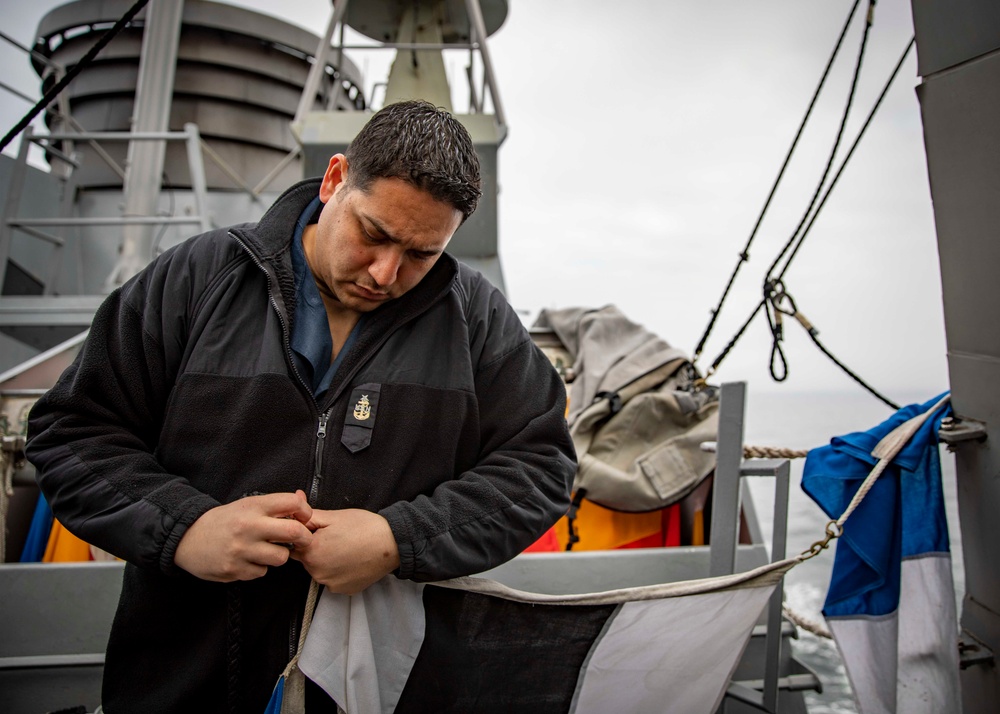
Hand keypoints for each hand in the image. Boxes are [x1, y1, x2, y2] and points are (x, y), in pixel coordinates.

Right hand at [174, 490, 312, 581]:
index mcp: (252, 506)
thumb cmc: (223, 521)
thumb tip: (302, 499)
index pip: (291, 503)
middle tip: (301, 540)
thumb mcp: (246, 505)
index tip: (303, 518)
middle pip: (294, 532)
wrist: (188, 538)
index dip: (304, 511)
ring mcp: (241, 550)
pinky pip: (262, 572)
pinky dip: (259, 568)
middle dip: (303, 537)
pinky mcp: (234, 569)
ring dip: (278, 555)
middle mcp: (248, 526)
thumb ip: (274, 505)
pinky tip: (248, 560)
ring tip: (266, 550)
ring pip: (281, 557)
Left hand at [290, 508, 399, 594]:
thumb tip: (292, 503)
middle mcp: (317, 572)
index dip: (308, 534)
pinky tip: (351, 560)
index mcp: (311, 551)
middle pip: (306, 558)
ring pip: (320, 569)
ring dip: (327, 561)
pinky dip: (339, 572)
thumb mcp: (334, 516)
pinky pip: (333, 579)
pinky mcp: (343, 590)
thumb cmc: (364, 527)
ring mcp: (330, 584)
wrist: (392, 543)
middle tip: (337, 537)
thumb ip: (308, 514)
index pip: (295, 543)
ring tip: (346, 548)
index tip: (323, 530)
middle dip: (316, 548)